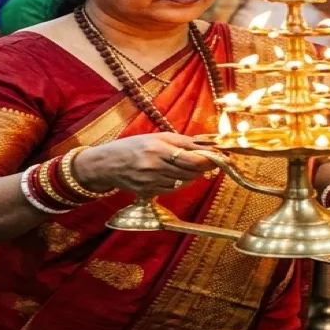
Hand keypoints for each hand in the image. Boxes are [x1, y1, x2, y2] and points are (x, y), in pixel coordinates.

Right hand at [72, 133, 221, 195]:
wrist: (107, 164)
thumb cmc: (134, 146)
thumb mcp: (158, 137)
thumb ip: (184, 142)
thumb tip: (210, 145)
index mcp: (158, 148)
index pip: (193, 157)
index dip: (210, 159)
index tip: (222, 157)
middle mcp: (155, 166)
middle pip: (192, 171)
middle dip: (205, 166)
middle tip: (212, 161)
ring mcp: (151, 181)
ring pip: (184, 181)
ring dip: (193, 174)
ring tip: (191, 166)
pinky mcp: (148, 192)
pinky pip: (173, 189)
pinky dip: (180, 182)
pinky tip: (176, 175)